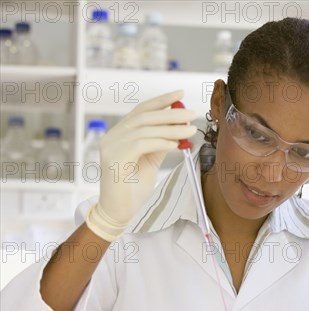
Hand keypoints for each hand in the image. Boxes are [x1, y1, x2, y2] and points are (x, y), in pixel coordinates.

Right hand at [86, 90, 197, 241]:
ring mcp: (111, 146)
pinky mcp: (114, 158)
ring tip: (190, 130)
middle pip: (144, 117)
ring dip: (170, 129)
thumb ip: (160, 143)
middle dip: (171, 113)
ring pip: (145, 130)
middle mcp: (112, 136)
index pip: (141, 110)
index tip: (180, 94)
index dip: (161, 101)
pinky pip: (141, 144)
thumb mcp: (151, 160)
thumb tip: (180, 127)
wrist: (120, 213)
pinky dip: (160, 142)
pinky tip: (175, 145)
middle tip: (192, 114)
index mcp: (119, 133)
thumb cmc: (134, 188)